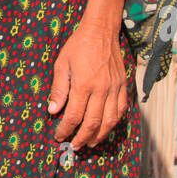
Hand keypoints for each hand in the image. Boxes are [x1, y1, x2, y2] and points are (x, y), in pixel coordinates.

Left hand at [47, 18, 129, 149]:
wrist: (100, 31)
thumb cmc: (78, 46)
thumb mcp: (61, 64)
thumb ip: (58, 89)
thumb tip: (52, 111)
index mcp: (83, 84)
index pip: (74, 116)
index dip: (65, 129)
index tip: (59, 136)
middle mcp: (101, 89)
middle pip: (93, 123)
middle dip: (82, 138)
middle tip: (74, 146)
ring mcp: (114, 88)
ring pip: (109, 121)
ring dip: (99, 136)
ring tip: (90, 143)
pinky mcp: (123, 86)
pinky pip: (121, 110)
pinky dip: (114, 122)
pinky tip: (105, 128)